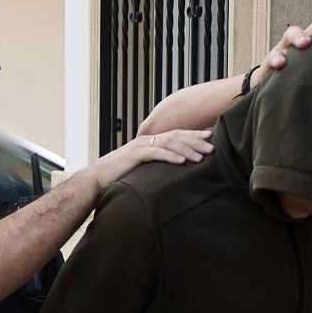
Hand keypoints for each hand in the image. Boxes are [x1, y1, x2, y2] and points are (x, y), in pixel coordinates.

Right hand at [88, 129, 213, 193]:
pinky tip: (182, 162)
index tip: (210, 137)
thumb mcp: (145, 168)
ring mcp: (142, 146)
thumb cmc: (123, 175)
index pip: (177, 135)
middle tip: (212, 147)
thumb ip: (158, 165)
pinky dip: (170, 157)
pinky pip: (156, 154)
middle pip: (177, 136)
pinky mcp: (136, 156)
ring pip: (169, 143)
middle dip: (195, 141)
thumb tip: (176, 170)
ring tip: (201, 157)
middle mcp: (149, 140)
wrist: (100, 177)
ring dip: (187, 149)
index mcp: (152, 141)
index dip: (194, 135)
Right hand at [255, 17, 311, 85]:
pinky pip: (272, 57)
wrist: (275, 92)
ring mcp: (286, 50)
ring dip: (299, 36)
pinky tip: (282, 64)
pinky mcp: (270, 63)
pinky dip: (277, 59)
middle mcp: (305, 43)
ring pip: (292, 34)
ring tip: (306, 44)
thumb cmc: (306, 85)